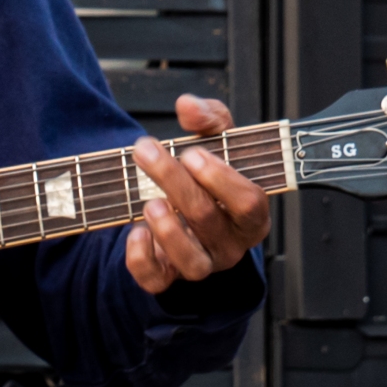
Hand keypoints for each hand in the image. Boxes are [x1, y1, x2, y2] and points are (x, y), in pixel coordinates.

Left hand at [124, 94, 270, 295]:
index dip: (221, 178)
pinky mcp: (169, 277)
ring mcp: (202, 263)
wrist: (188, 208)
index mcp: (251, 214)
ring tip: (148, 200)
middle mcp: (231, 243)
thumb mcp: (217, 140)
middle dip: (174, 182)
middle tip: (145, 150)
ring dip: (168, 229)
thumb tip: (188, 106)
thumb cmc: (209, 174)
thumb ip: (209, 118)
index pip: (249, 203)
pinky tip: (135, 231)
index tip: (191, 152)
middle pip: (209, 219)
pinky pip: (158, 280)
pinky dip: (142, 258)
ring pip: (193, 262)